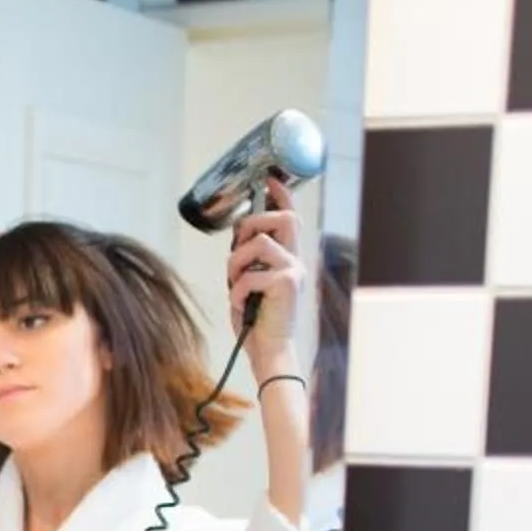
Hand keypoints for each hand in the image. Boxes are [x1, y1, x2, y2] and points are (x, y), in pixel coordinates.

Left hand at [226, 179, 307, 372]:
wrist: (269, 351)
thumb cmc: (258, 321)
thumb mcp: (250, 284)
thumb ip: (250, 262)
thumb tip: (238, 241)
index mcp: (288, 259)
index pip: (289, 218)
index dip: (281, 196)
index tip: (269, 179)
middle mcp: (296, 261)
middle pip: (283, 219)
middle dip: (253, 225)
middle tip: (239, 249)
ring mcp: (293, 271)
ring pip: (258, 244)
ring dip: (236, 264)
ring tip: (236, 286)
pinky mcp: (286, 284)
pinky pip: (249, 275)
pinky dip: (238, 292)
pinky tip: (242, 305)